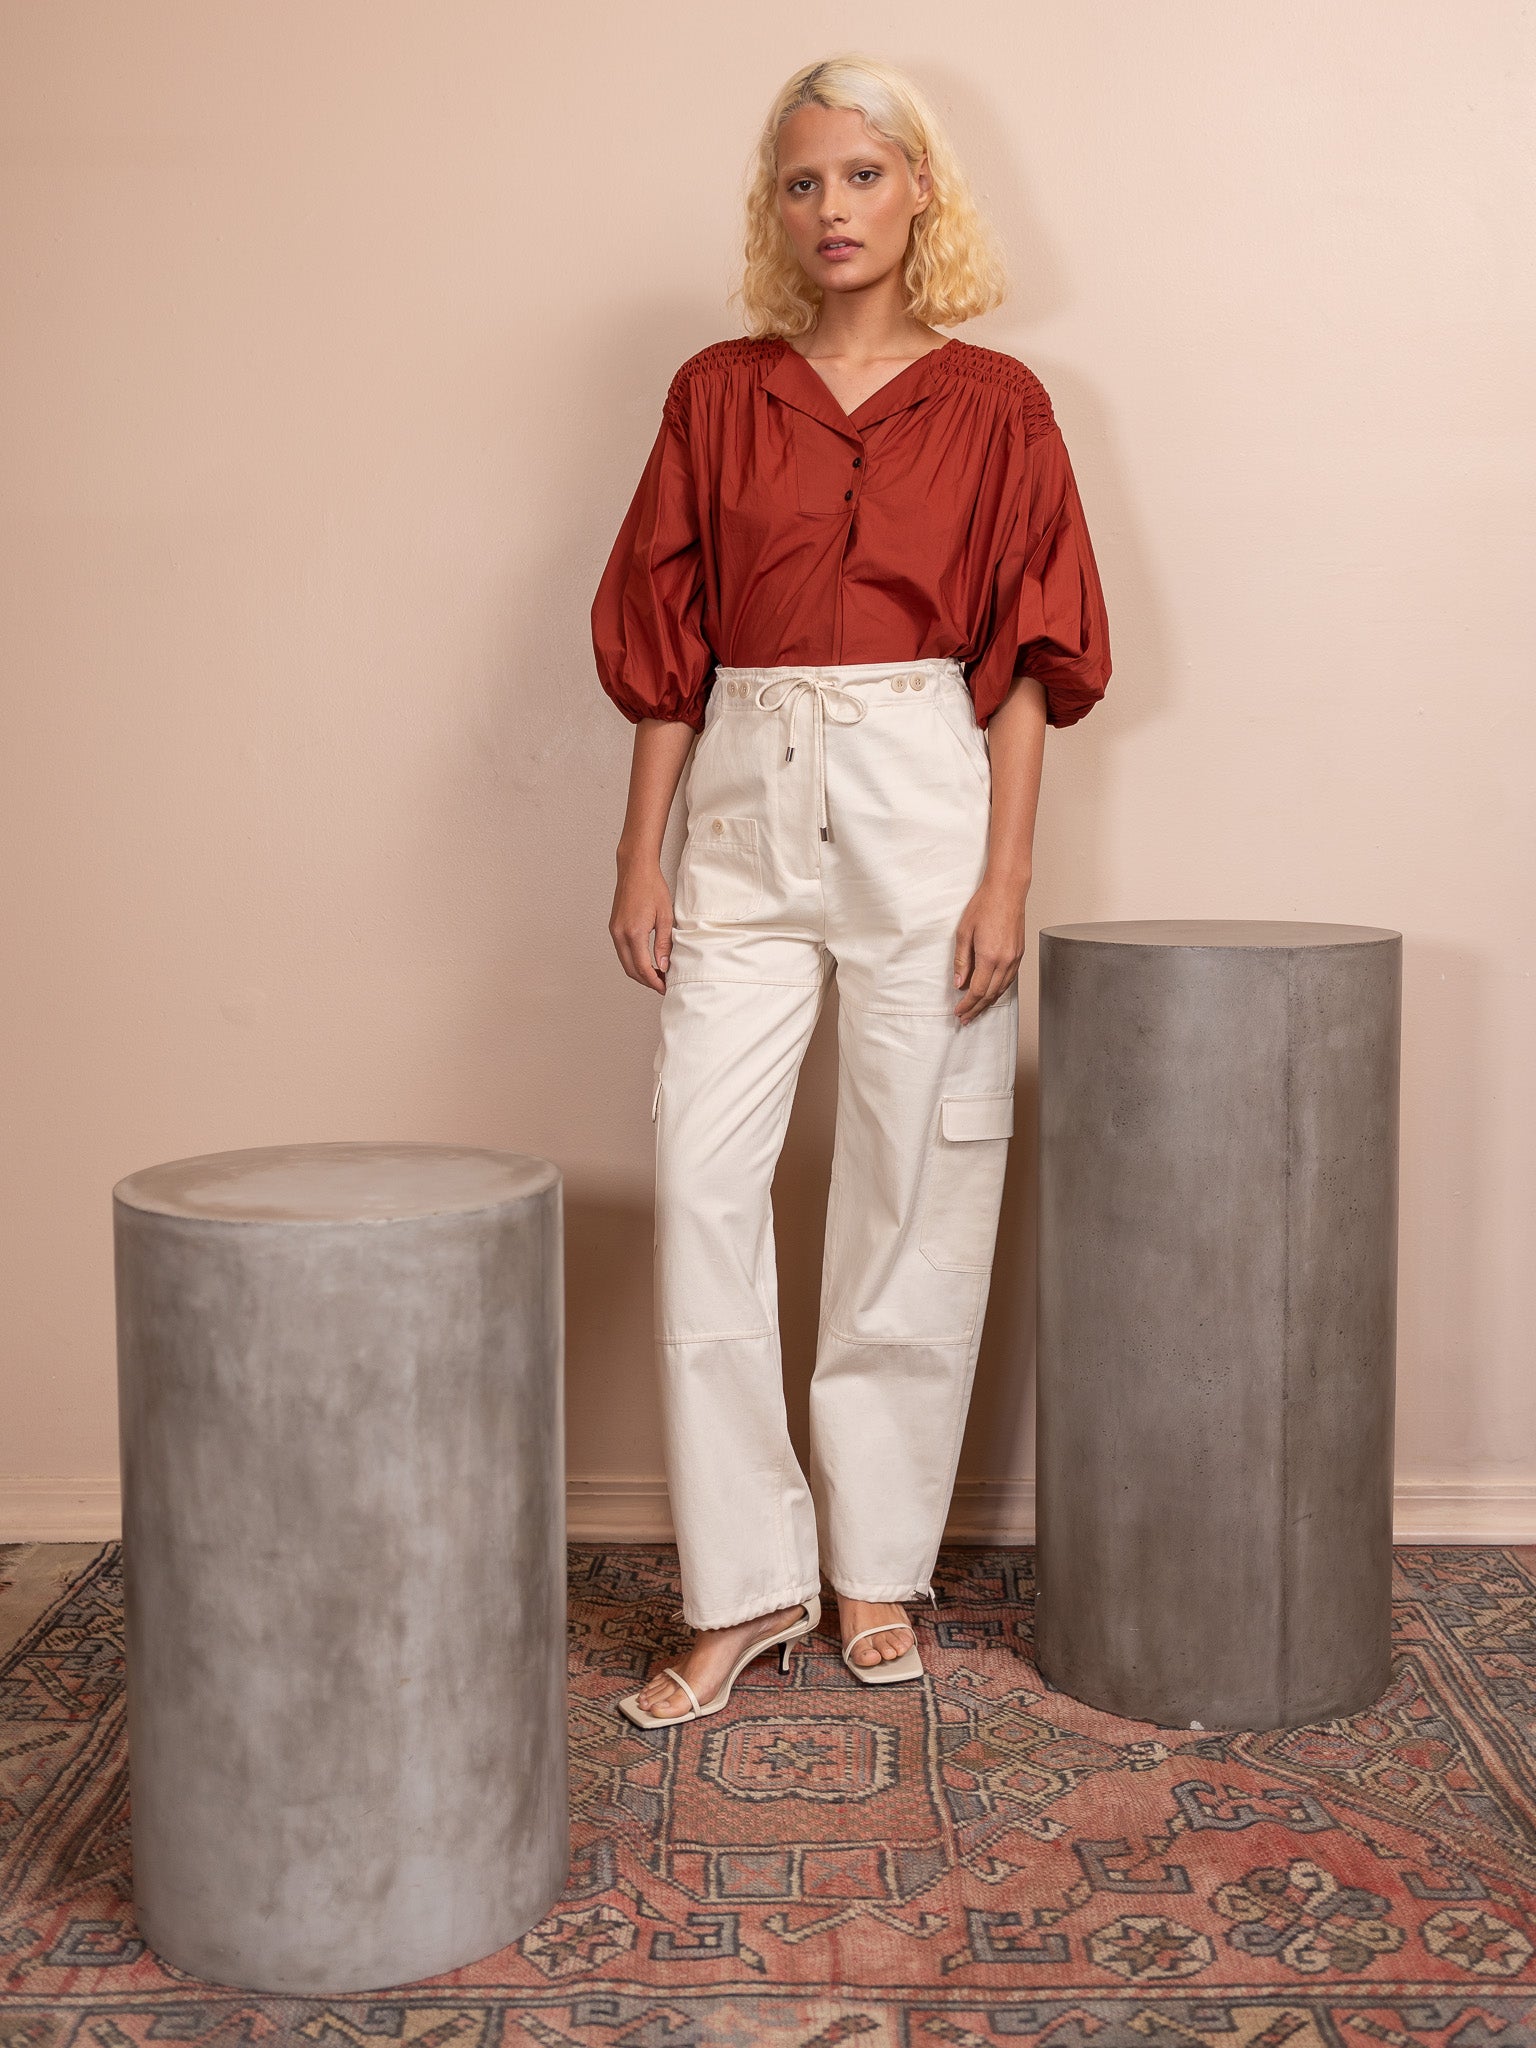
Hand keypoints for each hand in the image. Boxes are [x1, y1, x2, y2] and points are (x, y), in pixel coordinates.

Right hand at [610, 855, 673, 992]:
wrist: (635, 869)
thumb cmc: (652, 887)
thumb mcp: (665, 916)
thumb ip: (664, 944)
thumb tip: (664, 965)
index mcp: (634, 932)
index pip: (643, 967)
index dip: (654, 981)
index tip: (665, 987)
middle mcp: (620, 934)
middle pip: (630, 970)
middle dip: (646, 981)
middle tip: (662, 984)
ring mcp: (614, 931)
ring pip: (625, 962)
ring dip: (639, 972)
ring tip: (657, 974)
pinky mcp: (614, 927)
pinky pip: (622, 951)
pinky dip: (633, 961)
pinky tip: (646, 960)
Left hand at [953, 869, 1028, 1022]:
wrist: (1007, 891)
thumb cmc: (984, 906)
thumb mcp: (963, 933)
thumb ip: (961, 960)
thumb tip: (959, 983)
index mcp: (989, 957)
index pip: (977, 991)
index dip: (967, 1005)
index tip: (958, 1012)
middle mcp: (1005, 961)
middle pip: (990, 995)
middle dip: (976, 1009)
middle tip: (965, 1018)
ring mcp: (1015, 958)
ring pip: (1002, 989)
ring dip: (988, 1003)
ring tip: (976, 1011)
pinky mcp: (1019, 954)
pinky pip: (1009, 980)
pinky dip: (999, 990)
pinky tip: (992, 994)